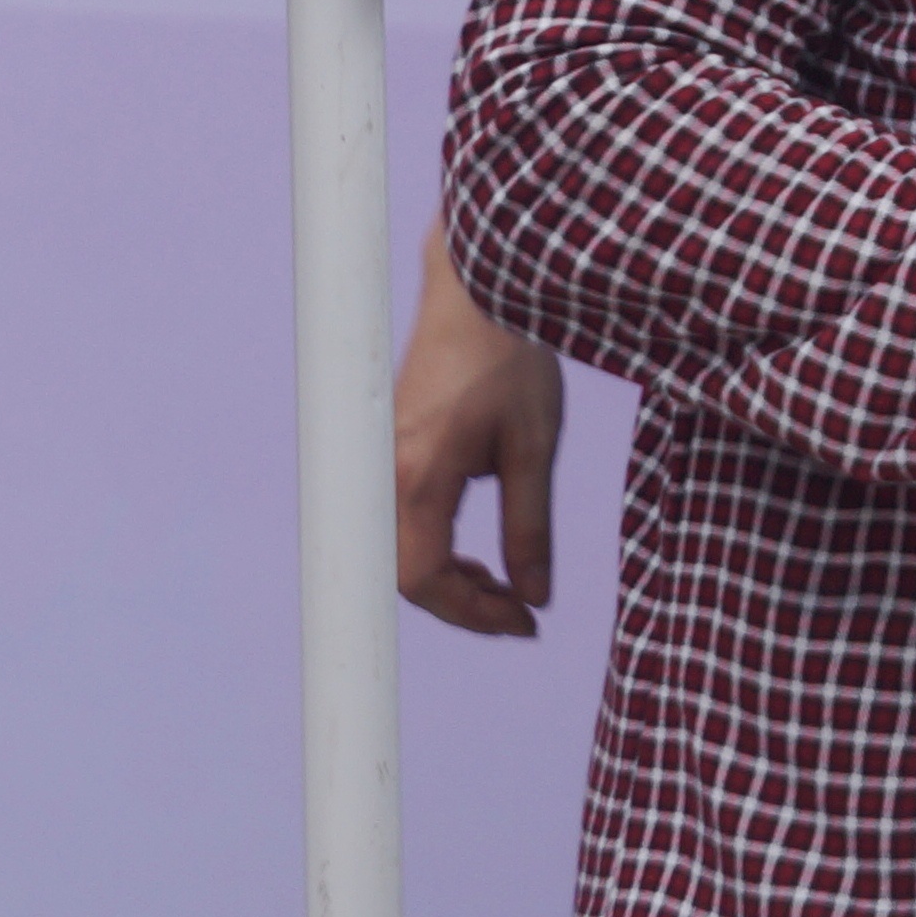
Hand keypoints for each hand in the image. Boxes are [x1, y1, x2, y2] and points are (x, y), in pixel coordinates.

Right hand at [397, 219, 564, 636]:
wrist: (476, 293)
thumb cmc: (510, 359)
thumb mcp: (535, 447)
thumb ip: (531, 528)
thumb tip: (534, 596)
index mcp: (418, 478)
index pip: (425, 580)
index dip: (474, 615)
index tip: (525, 624)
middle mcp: (385, 476)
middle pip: (404, 575)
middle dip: (461, 605)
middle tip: (518, 613)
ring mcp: (379, 464)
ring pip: (398, 554)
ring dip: (447, 581)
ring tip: (501, 587)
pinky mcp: (387, 453)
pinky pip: (398, 526)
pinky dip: (434, 552)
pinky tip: (473, 555)